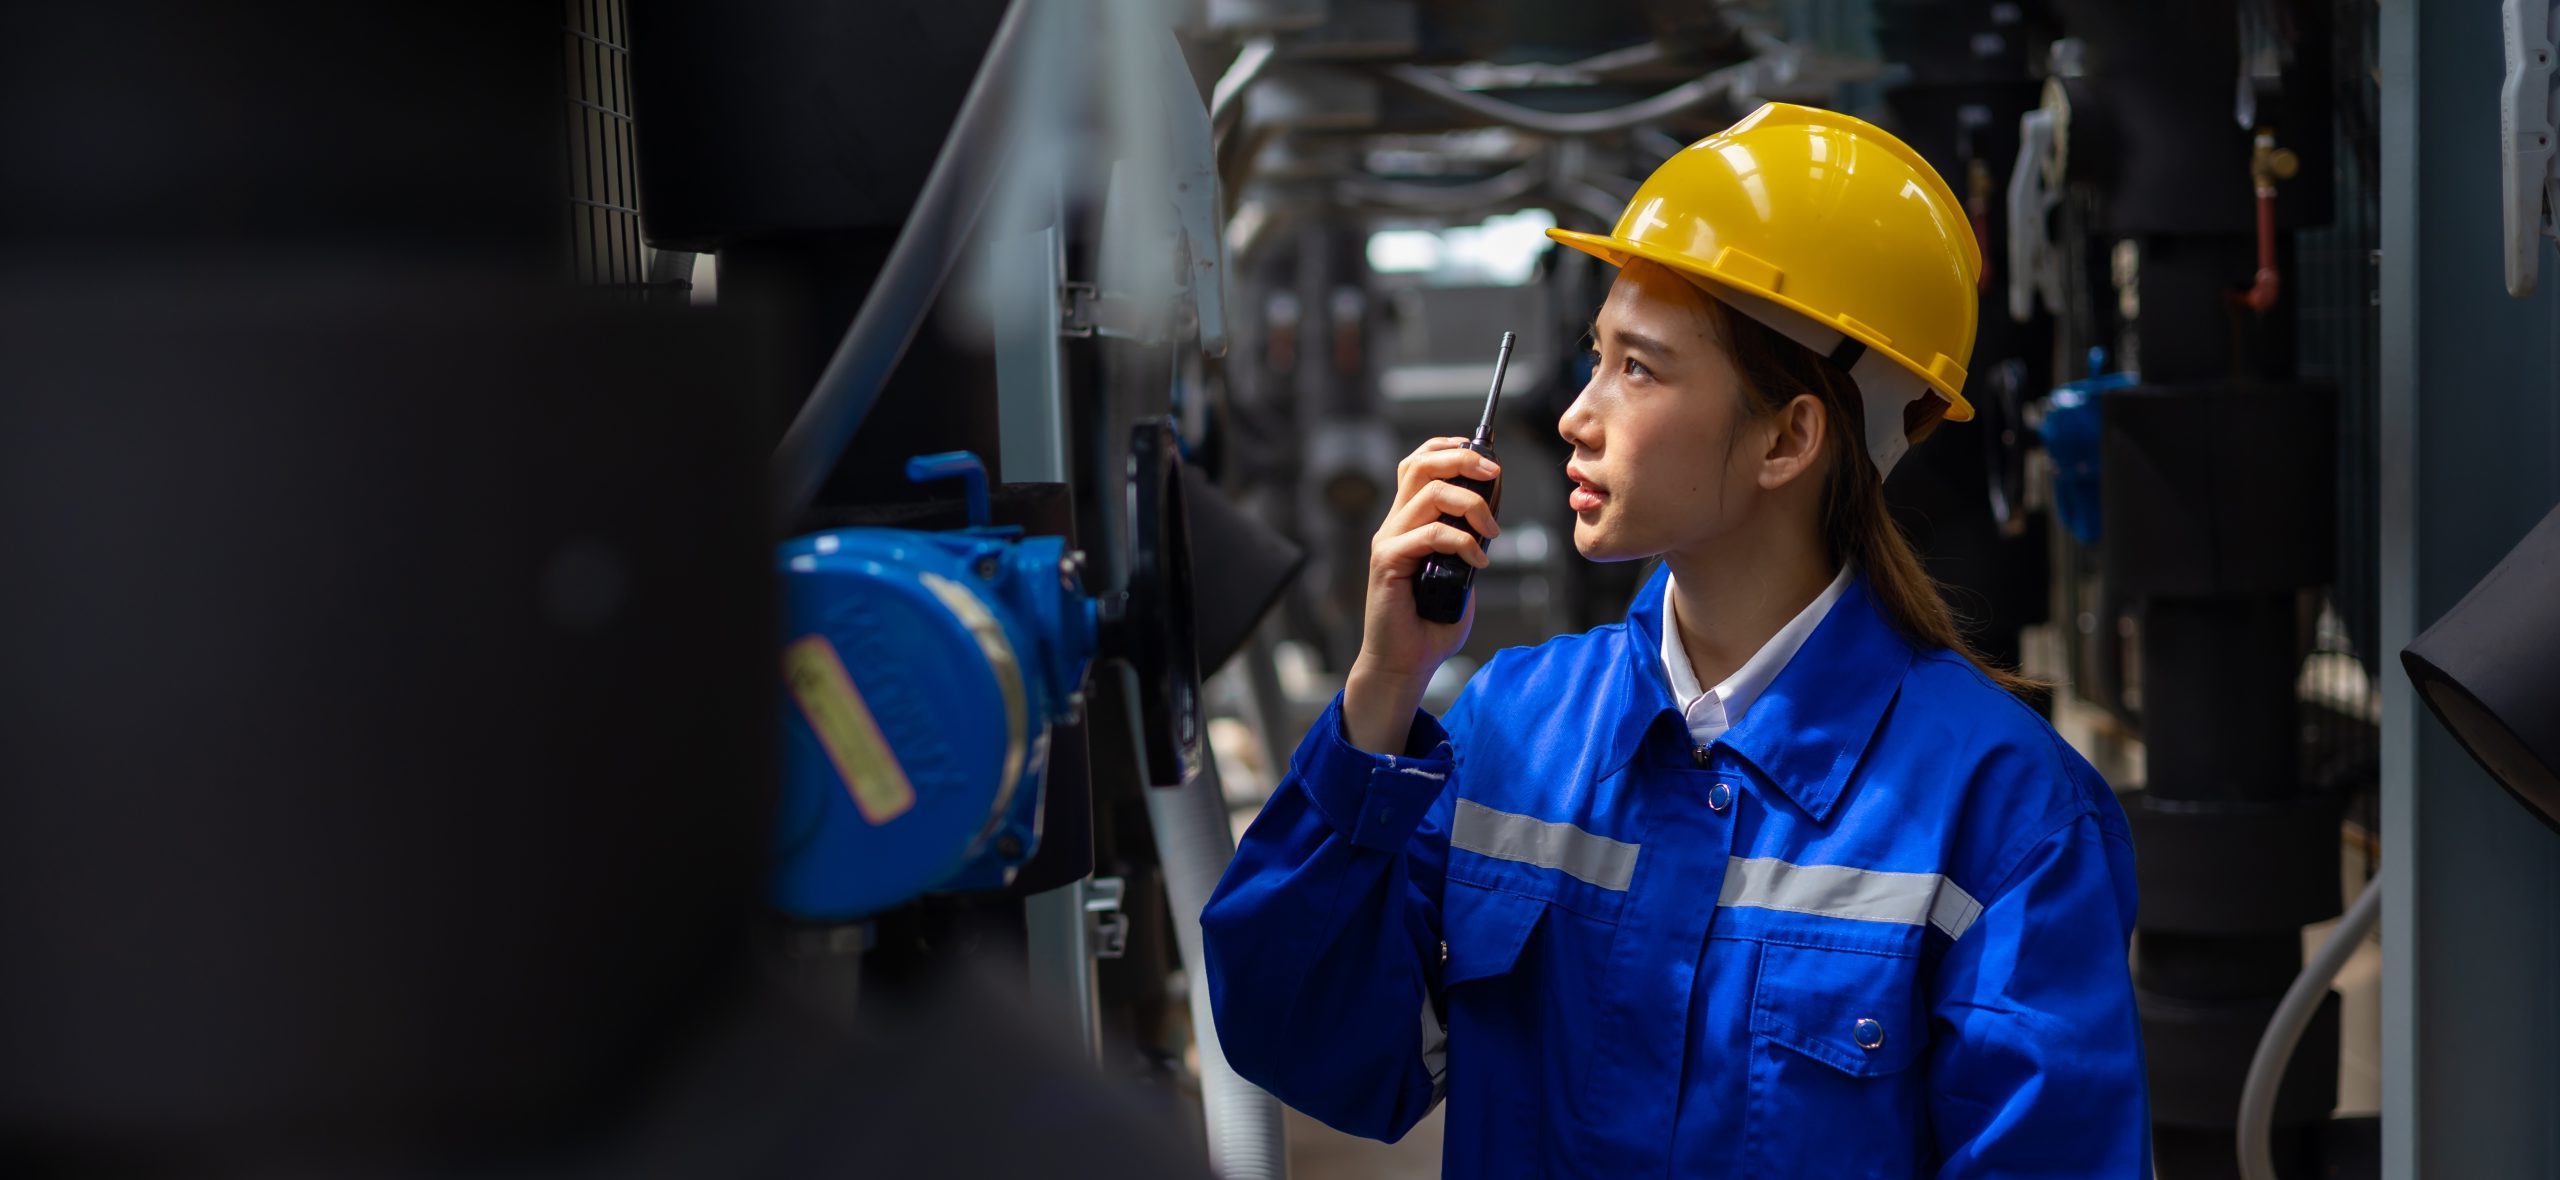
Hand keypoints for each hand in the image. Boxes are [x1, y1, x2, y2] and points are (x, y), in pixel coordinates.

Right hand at [1342, 437, 1499, 754]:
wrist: (1405, 664)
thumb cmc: (1432, 624)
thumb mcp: (1460, 575)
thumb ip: (1468, 546)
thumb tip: (1491, 521)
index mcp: (1408, 523)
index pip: (1418, 465)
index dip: (1448, 449)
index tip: (1484, 458)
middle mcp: (1394, 526)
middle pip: (1420, 465)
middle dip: (1462, 459)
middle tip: (1495, 475)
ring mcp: (1388, 542)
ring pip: (1430, 493)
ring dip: (1472, 505)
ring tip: (1492, 533)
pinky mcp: (1388, 562)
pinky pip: (1430, 534)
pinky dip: (1463, 542)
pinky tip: (1479, 563)